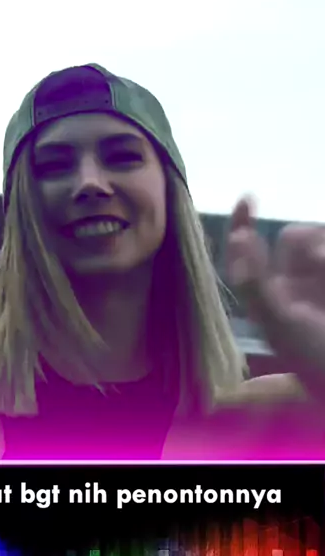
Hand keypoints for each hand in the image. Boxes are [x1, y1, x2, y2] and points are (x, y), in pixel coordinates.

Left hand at [227, 197, 324, 378]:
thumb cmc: (313, 357)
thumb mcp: (278, 323)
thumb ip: (256, 283)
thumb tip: (240, 238)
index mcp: (268, 294)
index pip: (248, 250)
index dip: (242, 223)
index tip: (248, 198)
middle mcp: (295, 282)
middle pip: (294, 238)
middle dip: (304, 242)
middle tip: (316, 261)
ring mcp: (318, 278)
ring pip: (315, 239)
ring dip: (320, 250)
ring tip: (323, 266)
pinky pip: (324, 249)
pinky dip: (324, 257)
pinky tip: (323, 266)